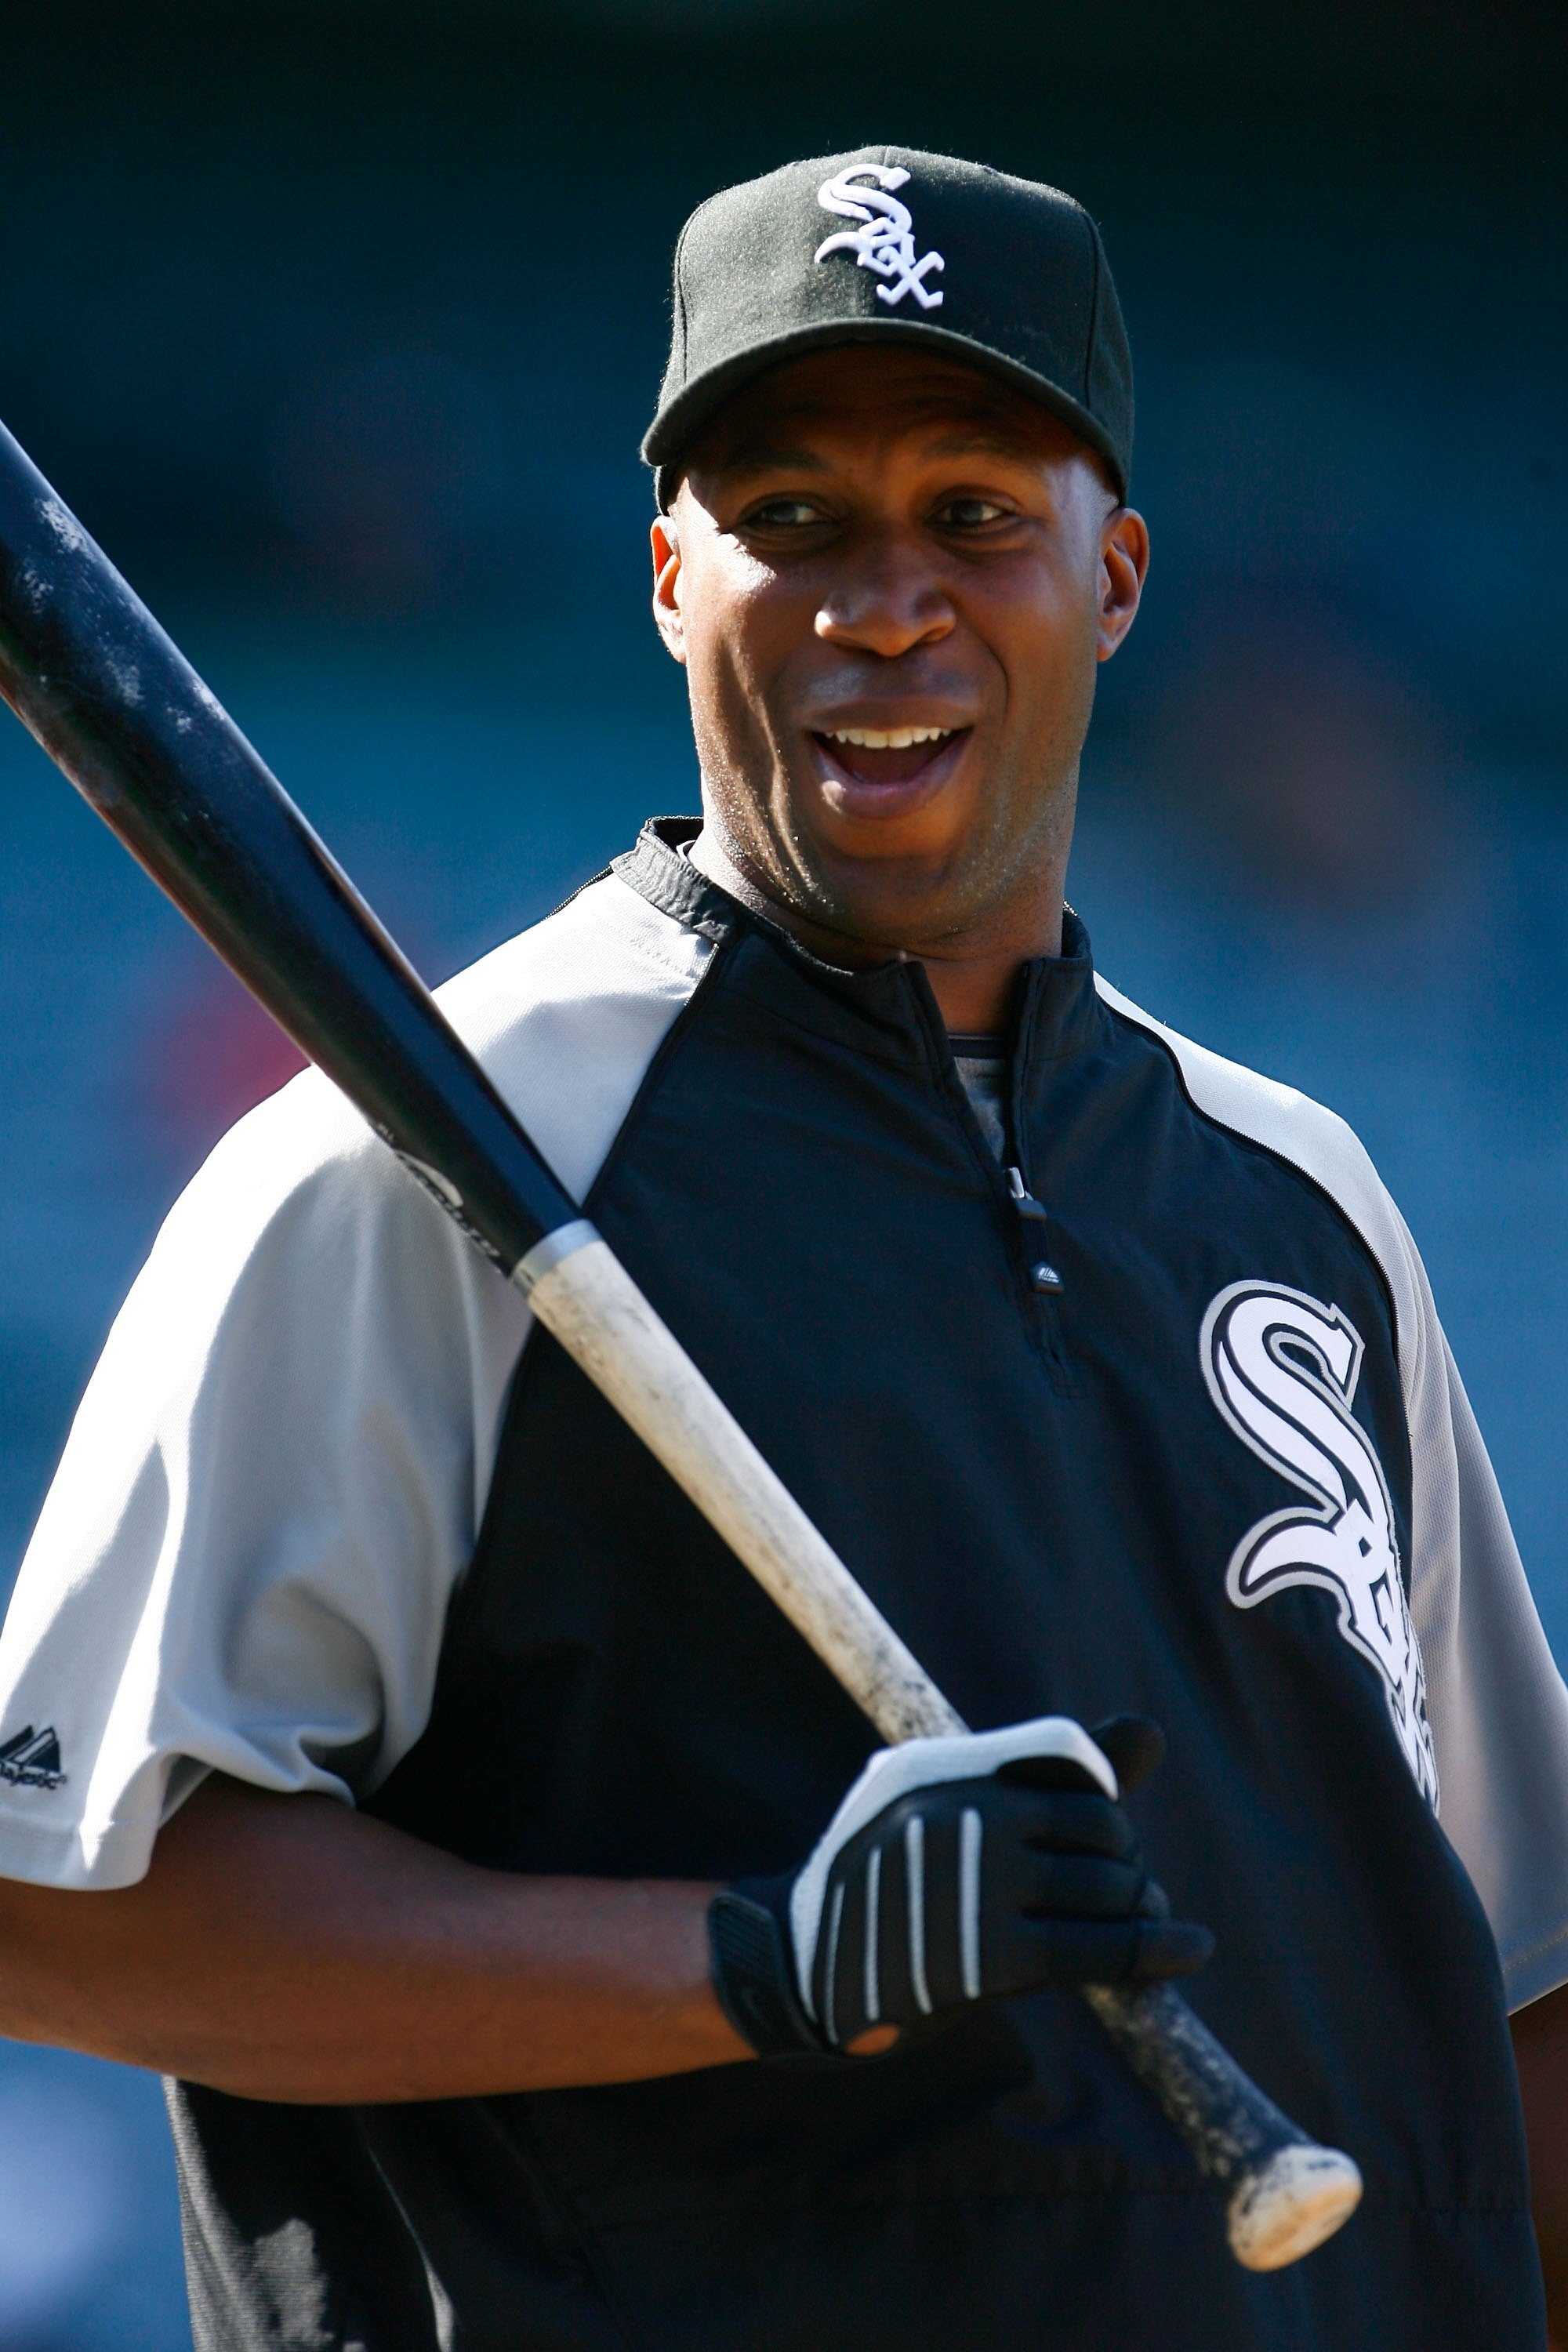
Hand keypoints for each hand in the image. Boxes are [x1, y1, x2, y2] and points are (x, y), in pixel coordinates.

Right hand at [708, 1714, 1211, 2056]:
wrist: (803, 1962)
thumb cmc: (889, 1876)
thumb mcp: (943, 1803)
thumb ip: (1051, 1773)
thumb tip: (1151, 1733)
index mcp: (950, 1766)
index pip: (1070, 1764)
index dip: (1102, 1803)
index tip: (1102, 1838)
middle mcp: (964, 1812)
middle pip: (1099, 1827)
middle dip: (1125, 1860)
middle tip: (1124, 1888)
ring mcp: (977, 1883)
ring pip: (1104, 1886)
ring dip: (1139, 1906)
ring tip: (1142, 1917)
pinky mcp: (989, 1955)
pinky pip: (1095, 1946)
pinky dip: (1152, 1948)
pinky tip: (1191, 1948)